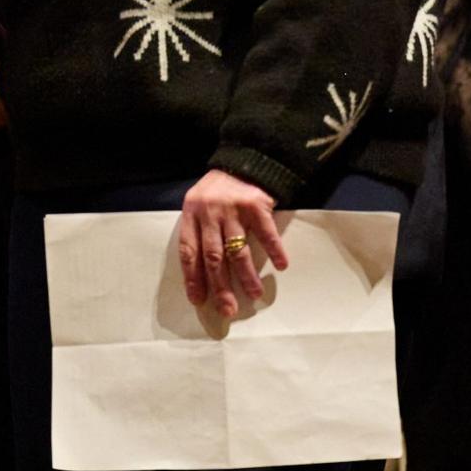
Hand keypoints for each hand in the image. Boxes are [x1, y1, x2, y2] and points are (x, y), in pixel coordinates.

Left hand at [177, 168, 289, 317]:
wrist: (245, 161)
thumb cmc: (219, 191)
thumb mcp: (199, 206)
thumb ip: (199, 232)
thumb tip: (203, 275)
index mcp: (192, 214)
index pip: (189, 251)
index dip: (193, 277)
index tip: (199, 300)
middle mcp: (210, 213)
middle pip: (214, 257)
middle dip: (220, 286)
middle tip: (228, 309)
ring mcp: (233, 209)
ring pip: (238, 250)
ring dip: (246, 276)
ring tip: (254, 294)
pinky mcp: (256, 205)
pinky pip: (266, 233)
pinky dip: (274, 251)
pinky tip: (280, 266)